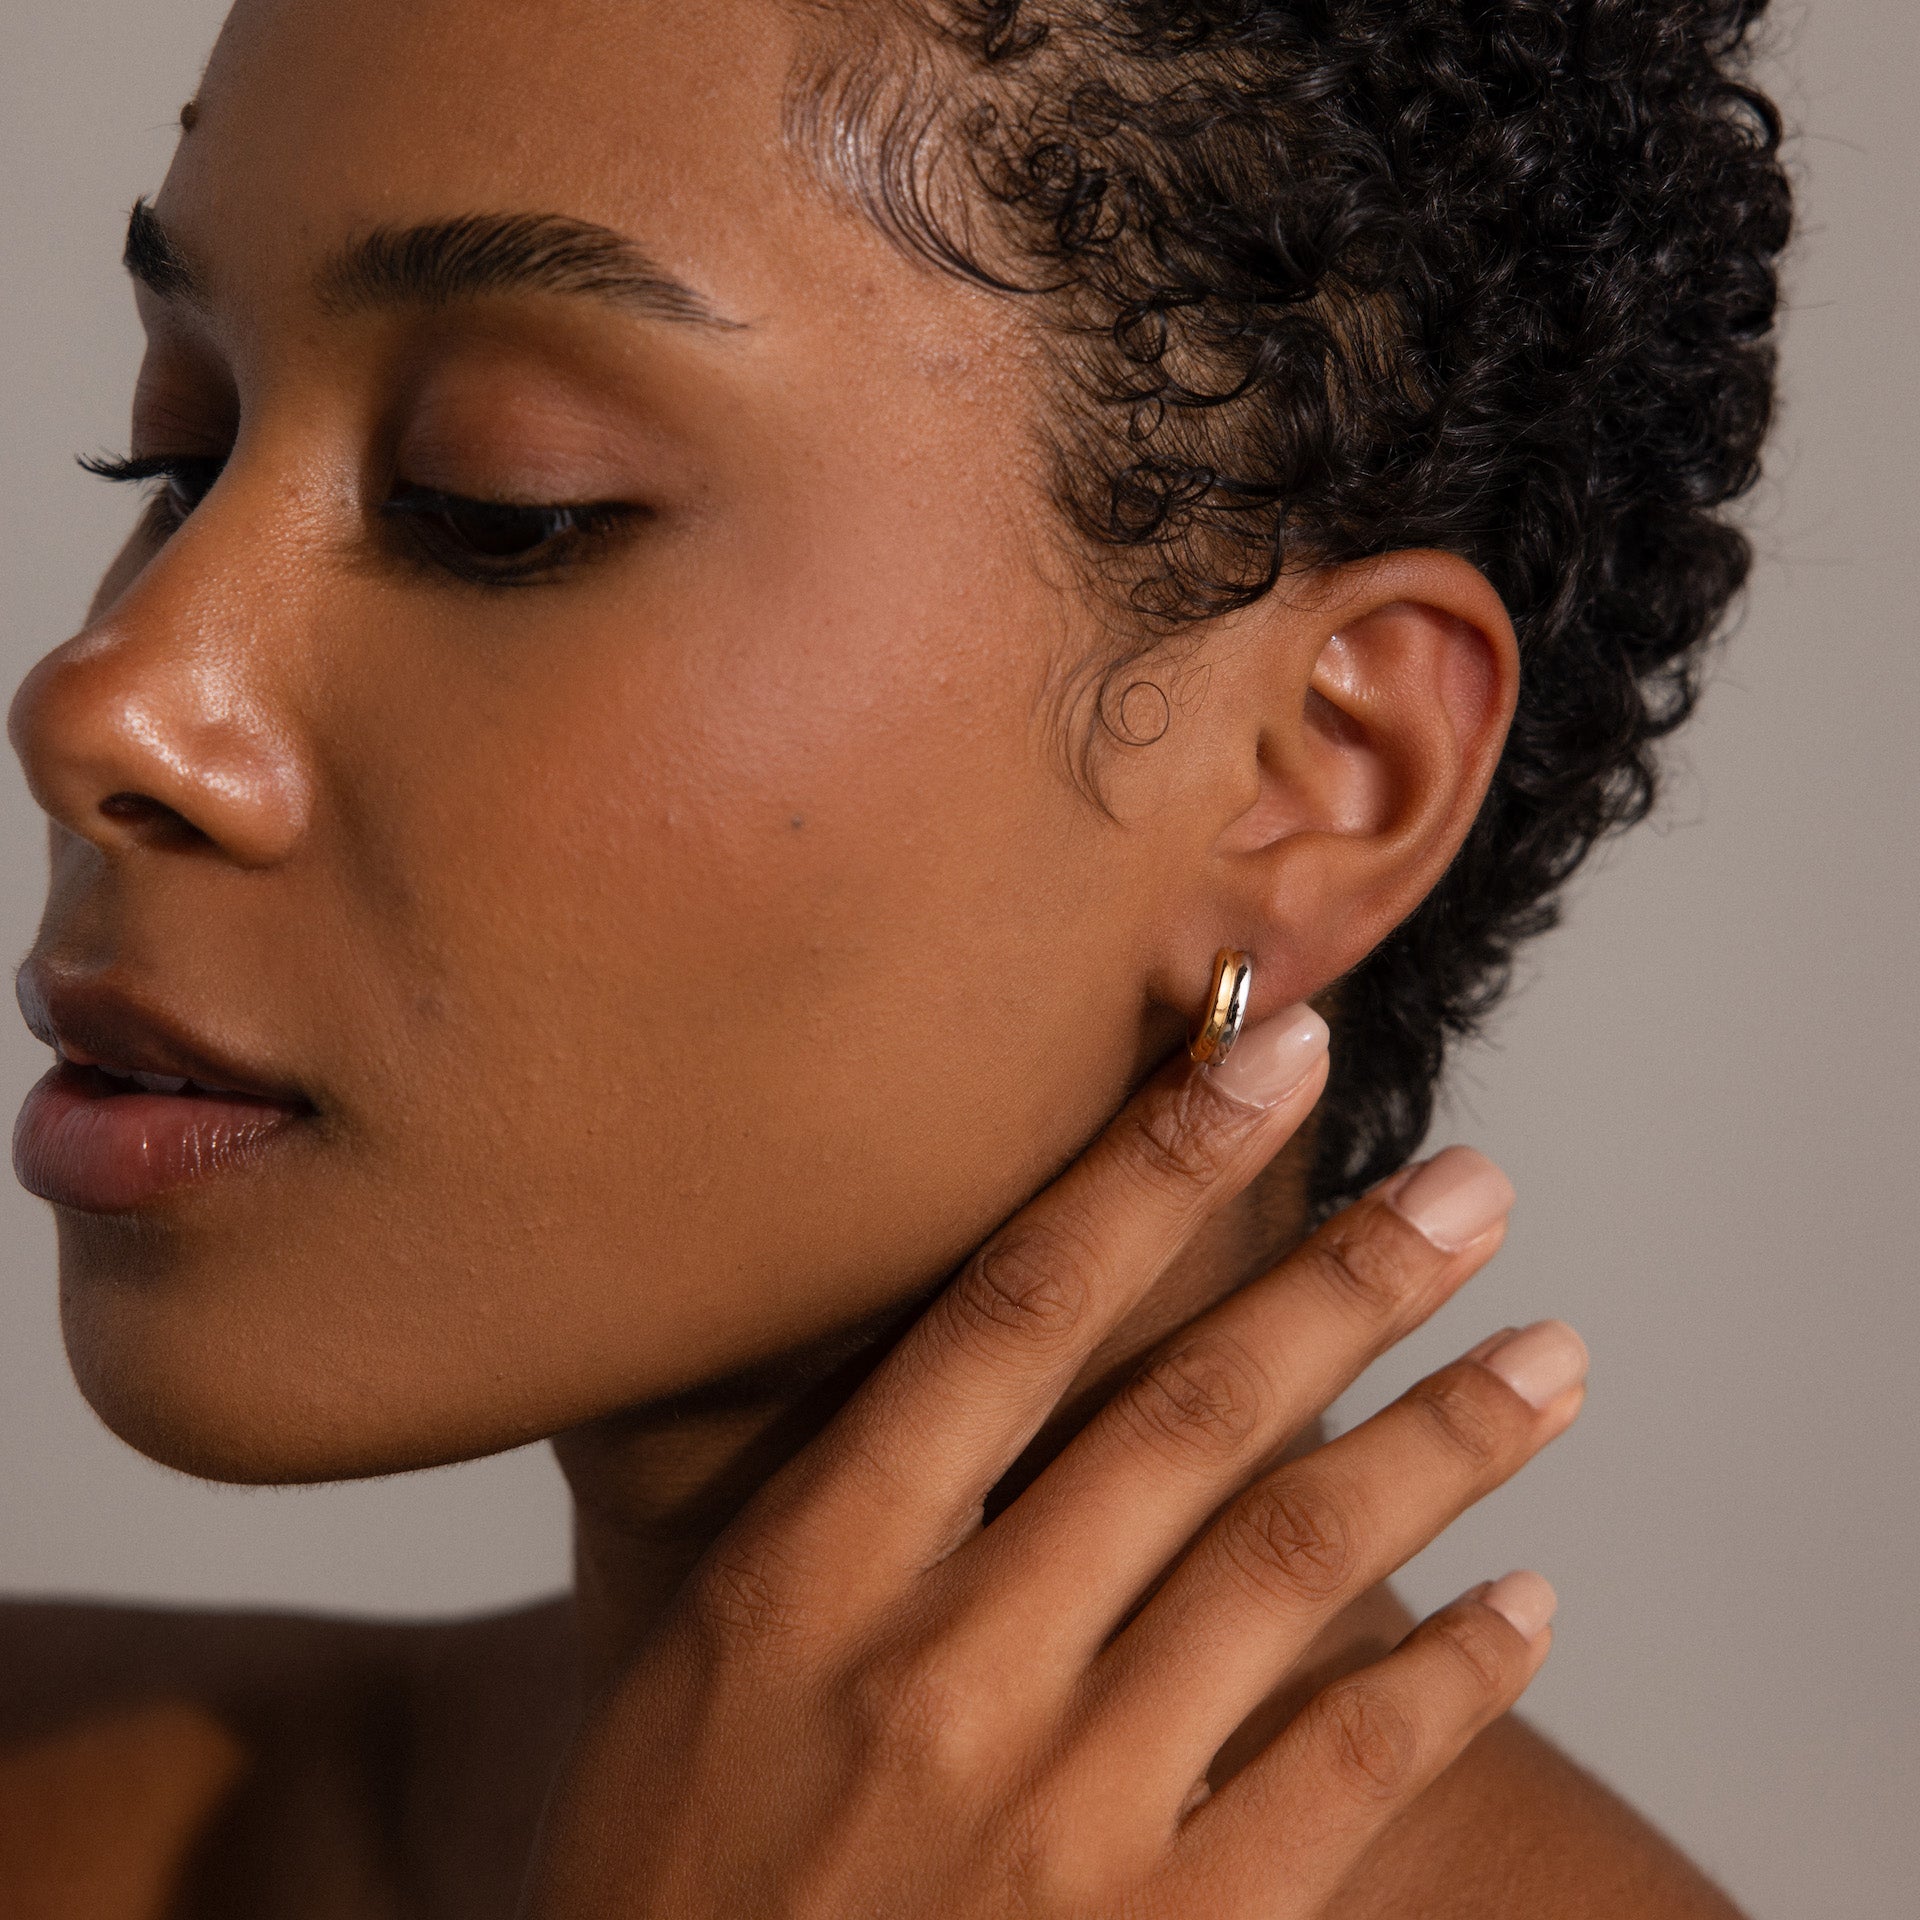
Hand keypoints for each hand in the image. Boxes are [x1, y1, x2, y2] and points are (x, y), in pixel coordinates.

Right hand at [523, 1006, 1585, 1917]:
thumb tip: (942, 1351)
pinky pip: (1336, 1784)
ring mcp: (1054, 1817)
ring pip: (1286, 1571)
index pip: (1015, 1315)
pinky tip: (1525, 1607)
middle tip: (1472, 1190)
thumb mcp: (689, 1669)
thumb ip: (817, 1515)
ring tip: (1550, 1360)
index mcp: (813, 1574)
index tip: (1270, 1059)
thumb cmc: (664, 1884)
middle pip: (1183, 1419)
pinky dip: (1444, 1682)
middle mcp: (941, 1667)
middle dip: (1346, 1285)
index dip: (1154, 1170)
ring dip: (1441, 1450)